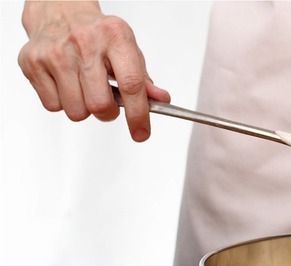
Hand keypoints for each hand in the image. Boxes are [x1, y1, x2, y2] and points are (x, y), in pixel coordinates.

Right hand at [18, 1, 170, 141]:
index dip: (138, 115)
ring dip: (84, 109)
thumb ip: (144, 78)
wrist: (61, 12)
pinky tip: (67, 84)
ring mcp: (55, 53)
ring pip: (76, 111)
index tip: (141, 132)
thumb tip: (160, 100)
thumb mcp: (128, 49)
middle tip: (107, 103)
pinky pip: (53, 106)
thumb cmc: (98, 34)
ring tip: (85, 89)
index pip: (131, 85)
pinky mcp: (33, 63)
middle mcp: (84, 43)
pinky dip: (63, 103)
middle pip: (100, 105)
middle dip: (108, 113)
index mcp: (114, 36)